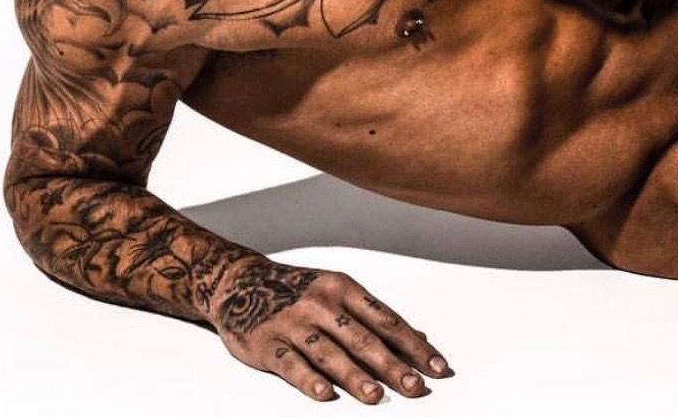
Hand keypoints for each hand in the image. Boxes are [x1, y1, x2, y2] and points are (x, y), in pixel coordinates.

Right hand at [212, 259, 453, 403]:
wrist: (240, 282)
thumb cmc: (298, 291)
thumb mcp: (338, 293)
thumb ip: (374, 318)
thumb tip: (418, 338)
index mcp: (344, 289)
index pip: (388, 321)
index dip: (414, 345)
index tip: (438, 368)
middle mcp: (322, 303)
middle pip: (363, 338)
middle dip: (393, 364)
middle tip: (416, 387)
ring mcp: (294, 322)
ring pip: (330, 352)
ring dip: (354, 375)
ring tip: (376, 396)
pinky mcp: (266, 342)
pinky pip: (290, 363)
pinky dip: (308, 379)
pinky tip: (324, 394)